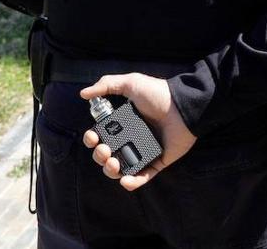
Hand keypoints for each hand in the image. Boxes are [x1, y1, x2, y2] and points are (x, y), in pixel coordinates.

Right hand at [80, 73, 196, 190]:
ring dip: (110, 170)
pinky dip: (132, 182)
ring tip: (113, 163)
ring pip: (120, 169)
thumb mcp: (131, 83)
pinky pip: (143, 176)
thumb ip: (107, 85)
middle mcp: (131, 138)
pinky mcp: (157, 161)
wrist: (183, 106)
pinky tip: (126, 180)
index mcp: (122, 124)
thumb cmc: (158, 94)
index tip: (93, 137)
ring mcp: (144, 151)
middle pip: (106, 155)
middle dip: (99, 156)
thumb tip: (83, 94)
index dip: (92, 140)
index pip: (100, 137)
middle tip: (105, 150)